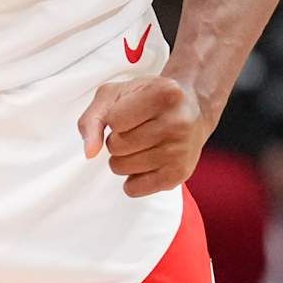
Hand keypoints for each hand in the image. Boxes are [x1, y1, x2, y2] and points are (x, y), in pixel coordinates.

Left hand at [78, 72, 206, 195]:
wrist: (193, 106)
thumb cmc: (150, 97)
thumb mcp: (117, 94)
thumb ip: (93, 118)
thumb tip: (90, 152)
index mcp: (164, 93)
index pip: (114, 120)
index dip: (114, 118)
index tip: (131, 111)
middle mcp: (178, 122)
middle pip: (116, 146)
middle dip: (117, 139)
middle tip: (138, 128)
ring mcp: (180, 151)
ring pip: (121, 167)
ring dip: (122, 158)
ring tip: (143, 143)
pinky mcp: (179, 174)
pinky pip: (133, 189)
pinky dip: (131, 178)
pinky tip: (147, 161)